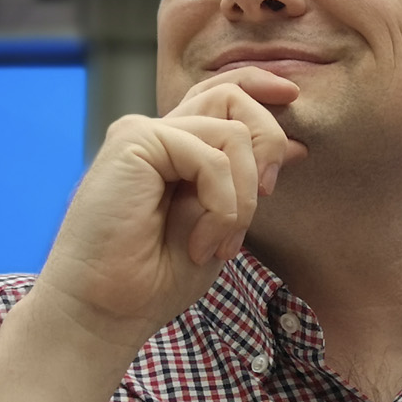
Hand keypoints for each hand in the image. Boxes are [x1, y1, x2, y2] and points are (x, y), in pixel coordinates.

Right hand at [29, 68, 307, 357]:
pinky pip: (213, 159)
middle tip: (265, 195)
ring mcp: (144, 134)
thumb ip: (247, 184)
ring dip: (242, 199)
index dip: (262, 91)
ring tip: (218, 244)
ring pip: (233, 134)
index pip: (221, 96)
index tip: (297, 114)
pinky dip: (222, 207)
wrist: (103, 311)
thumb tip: (294, 147)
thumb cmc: (154, 280)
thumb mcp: (220, 226)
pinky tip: (201, 244)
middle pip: (232, 96)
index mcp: (177, 150)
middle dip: (268, 142)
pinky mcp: (134, 141)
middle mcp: (159, 134)